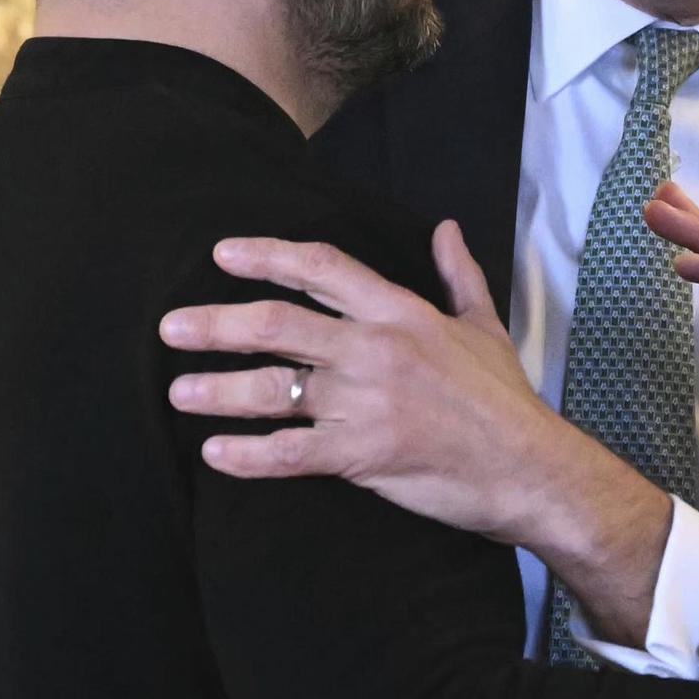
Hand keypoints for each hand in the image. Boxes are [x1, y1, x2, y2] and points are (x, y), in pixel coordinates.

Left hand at [158, 222, 671, 638]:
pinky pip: (290, 452)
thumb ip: (457, 276)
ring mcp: (366, 402)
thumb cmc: (505, 401)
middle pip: (278, 325)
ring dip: (219, 390)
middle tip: (171, 328)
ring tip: (179, 392)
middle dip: (216, 324)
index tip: (224, 254)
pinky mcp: (363, 454)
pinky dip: (249, 454)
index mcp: (401, 313)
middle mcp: (376, 349)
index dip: (268, 256)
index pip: (323, 269)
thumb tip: (446, 230)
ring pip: (275, 389)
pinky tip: (217, 453)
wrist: (528, 468)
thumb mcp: (485, 327)